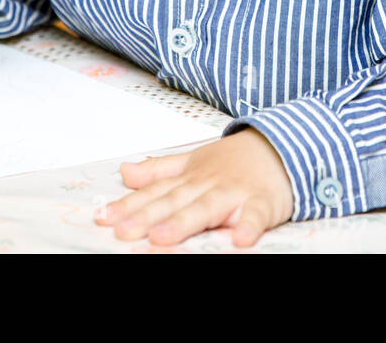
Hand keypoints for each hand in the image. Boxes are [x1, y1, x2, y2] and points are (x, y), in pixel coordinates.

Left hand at [94, 128, 293, 247]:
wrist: (281, 145)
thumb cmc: (235, 160)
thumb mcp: (194, 161)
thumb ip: (159, 170)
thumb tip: (124, 172)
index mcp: (190, 177)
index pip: (154, 192)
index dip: (129, 205)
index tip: (103, 218)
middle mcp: (208, 184)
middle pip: (174, 202)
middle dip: (148, 217)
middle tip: (124, 233)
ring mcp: (235, 193)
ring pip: (207, 208)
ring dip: (185, 222)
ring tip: (162, 238)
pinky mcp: (263, 203)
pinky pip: (255, 216)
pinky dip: (248, 226)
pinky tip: (239, 240)